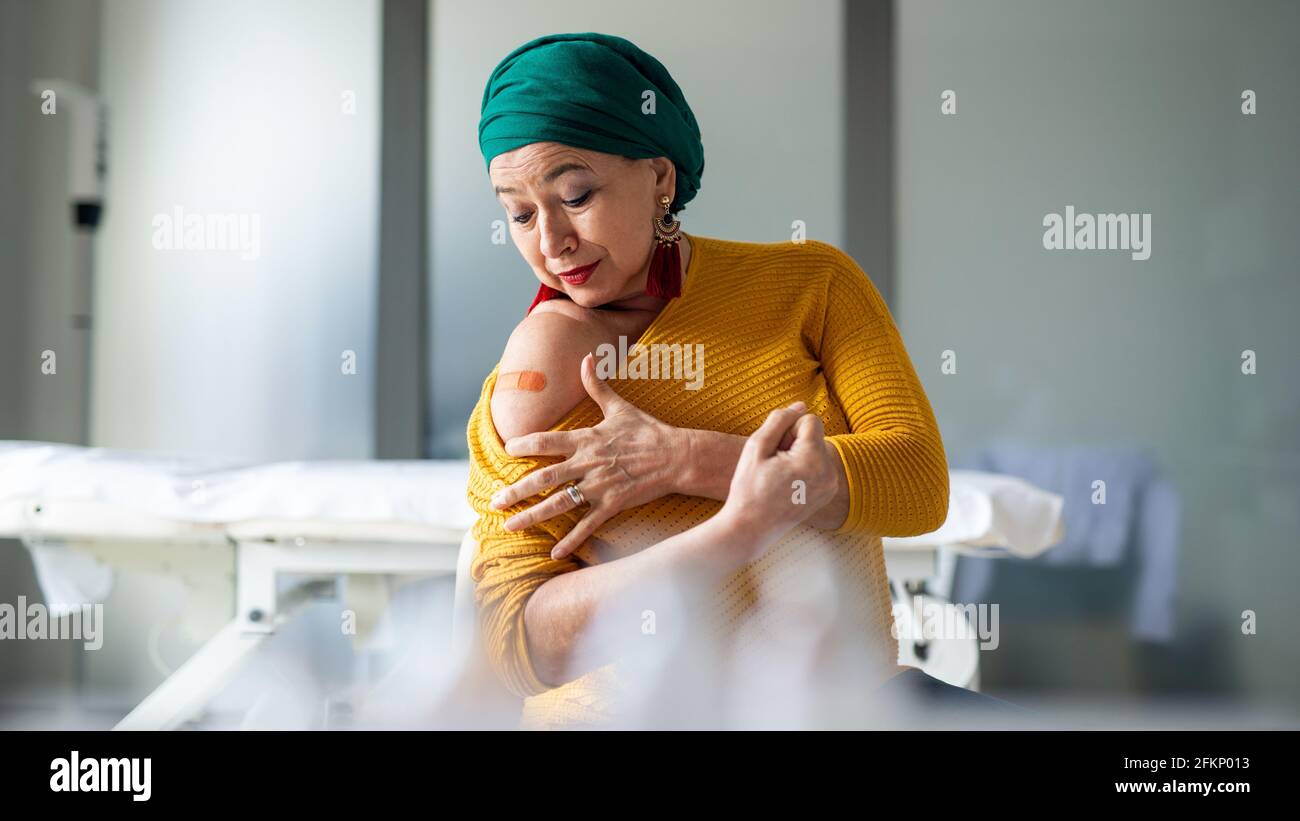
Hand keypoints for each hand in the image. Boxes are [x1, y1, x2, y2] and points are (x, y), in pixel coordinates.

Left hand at [492, 353, 685, 559]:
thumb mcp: (620, 407)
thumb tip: (586, 357)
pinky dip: (570, 540)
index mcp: (586, 439)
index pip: (546, 441)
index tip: (507, 450)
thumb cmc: (648, 431)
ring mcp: (599, 486)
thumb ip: (597, 386)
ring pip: (559, 504)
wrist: (677, 456)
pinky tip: (553, 553)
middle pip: (544, 478)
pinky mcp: (613, 505)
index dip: (524, 445)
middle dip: (516, 491)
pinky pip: (587, 525)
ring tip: (510, 525)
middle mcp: (588, 463)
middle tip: (494, 500)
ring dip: (532, 516)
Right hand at [716, 402, 837, 561]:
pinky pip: (820, 465)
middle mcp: (829, 473)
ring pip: (817, 449)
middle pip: (816, 434)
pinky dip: (805, 468)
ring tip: (779, 475)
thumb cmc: (748, 487)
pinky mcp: (828, 493)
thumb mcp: (756, 446)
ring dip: (799, 454)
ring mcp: (831, 486)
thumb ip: (779, 420)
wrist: (750, 527)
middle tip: (774, 464)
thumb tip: (801, 405)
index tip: (775, 449)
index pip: (810, 420)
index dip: (789, 429)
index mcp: (813, 460)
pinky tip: (787, 483)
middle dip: (795, 442)